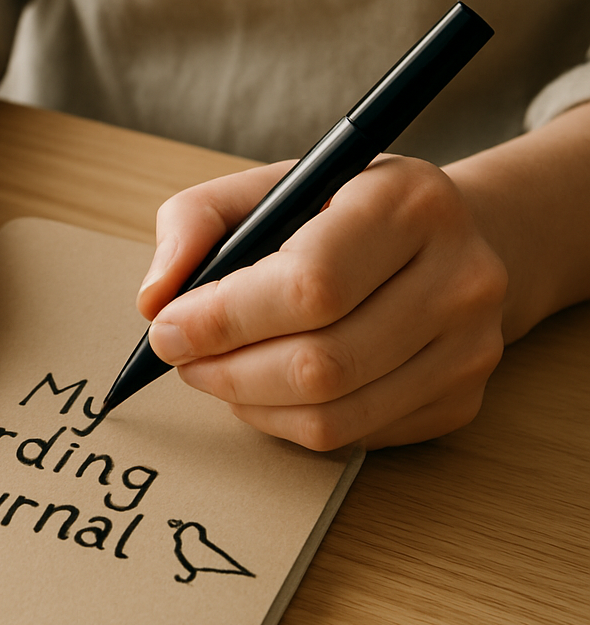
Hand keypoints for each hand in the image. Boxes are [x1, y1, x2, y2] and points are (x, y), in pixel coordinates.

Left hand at [137, 155, 507, 449]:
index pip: (310, 286)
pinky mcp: (462, 401)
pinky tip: (268, 387)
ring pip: (331, 416)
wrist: (447, 239)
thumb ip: (194, 222)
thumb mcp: (268, 187)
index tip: (169, 328)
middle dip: (225, 371)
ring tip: (216, 372)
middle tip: (183, 357)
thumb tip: (155, 301)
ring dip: (248, 403)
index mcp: (408, 203)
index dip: (225, 319)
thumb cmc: (340, 212)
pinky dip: (287, 422)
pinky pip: (351, 438)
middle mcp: (459, 277)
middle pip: (319, 365)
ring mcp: (469, 348)